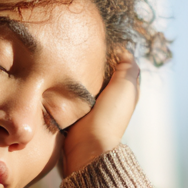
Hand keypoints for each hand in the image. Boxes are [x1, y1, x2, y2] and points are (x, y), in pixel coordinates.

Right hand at [60, 50, 138, 177]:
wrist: (87, 146)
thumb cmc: (110, 116)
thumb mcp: (126, 86)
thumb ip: (128, 65)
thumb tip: (123, 49)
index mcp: (124, 88)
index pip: (117, 61)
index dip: (108, 50)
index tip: (95, 40)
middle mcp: (109, 95)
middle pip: (99, 68)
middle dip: (90, 59)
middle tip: (77, 47)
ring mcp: (91, 102)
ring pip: (83, 77)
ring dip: (77, 70)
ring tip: (66, 58)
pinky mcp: (75, 108)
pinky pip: (70, 89)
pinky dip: (66, 82)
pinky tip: (60, 74)